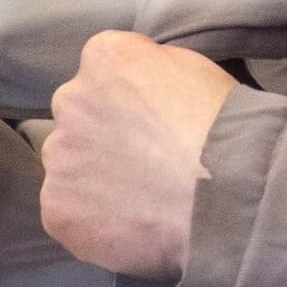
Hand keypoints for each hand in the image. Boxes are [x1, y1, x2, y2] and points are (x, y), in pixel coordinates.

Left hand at [37, 32, 238, 281]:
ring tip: (143, 203)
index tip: (153, 126)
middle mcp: (70, 100)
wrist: (229, 188)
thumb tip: (137, 87)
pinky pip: (69, 217)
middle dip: (104, 140)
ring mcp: (59, 157)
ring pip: (71, 170)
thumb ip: (149, 69)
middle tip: (148, 166)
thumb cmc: (224, 125)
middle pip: (79, 121)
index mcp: (103, 57)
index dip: (129, 104)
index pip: (102, 74)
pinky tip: (132, 229)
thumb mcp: (193, 66)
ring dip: (96, 183)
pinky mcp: (57, 209)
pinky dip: (94, 226)